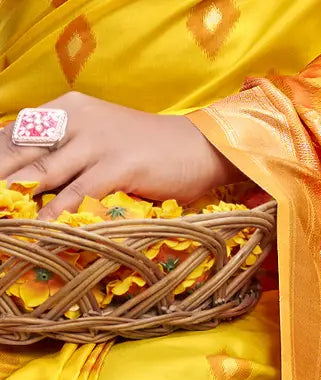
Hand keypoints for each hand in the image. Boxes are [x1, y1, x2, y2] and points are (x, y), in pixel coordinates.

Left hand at [0, 92, 241, 217]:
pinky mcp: (117, 166)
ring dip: (16, 196)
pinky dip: (55, 213)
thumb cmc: (150, 150)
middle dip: (1, 178)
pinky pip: (76, 193)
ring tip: (3, 214)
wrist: (199, 147)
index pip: (17, 131)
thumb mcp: (102, 138)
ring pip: (42, 171)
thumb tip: (36, 177)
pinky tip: (38, 227)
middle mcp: (76, 119)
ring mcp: (96, 142)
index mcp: (68, 109)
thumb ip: (69, 150)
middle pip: (21, 150)